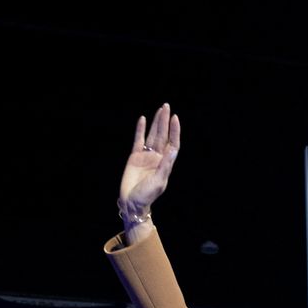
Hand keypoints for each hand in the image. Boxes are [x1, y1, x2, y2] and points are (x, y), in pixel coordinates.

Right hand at [118, 103, 180, 224]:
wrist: (132, 202)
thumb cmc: (147, 195)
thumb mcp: (159, 181)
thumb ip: (165, 164)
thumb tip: (173, 149)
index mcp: (165, 163)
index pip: (172, 143)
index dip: (174, 131)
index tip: (175, 118)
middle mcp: (157, 157)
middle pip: (162, 136)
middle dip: (165, 121)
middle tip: (166, 106)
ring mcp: (146, 156)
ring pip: (152, 135)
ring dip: (156, 123)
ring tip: (160, 110)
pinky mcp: (135, 156)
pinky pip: (138, 140)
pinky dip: (140, 130)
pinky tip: (143, 119)